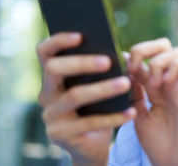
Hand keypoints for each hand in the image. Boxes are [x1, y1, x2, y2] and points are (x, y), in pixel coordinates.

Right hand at [37, 32, 136, 165]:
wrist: (91, 143)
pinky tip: (132, 111)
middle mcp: (46, 93)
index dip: (59, 40)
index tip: (81, 35)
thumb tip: (123, 54)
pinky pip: (89, 123)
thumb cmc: (97, 106)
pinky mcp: (60, 135)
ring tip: (126, 83)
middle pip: (54, 69)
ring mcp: (50, 115)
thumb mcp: (97, 86)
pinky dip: (114, 117)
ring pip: (74, 95)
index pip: (45, 52)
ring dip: (102, 88)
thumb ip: (103, 69)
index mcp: (53, 76)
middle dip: (82, 63)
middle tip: (108, 62)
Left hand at [128, 38, 177, 165]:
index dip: (132, 55)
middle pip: (163, 44)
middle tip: (134, 68)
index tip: (121, 67)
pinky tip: (166, 85)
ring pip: (176, 50)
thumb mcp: (138, 113)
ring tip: (152, 85)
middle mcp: (169, 82)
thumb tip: (124, 65)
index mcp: (155, 86)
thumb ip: (135, 91)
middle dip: (145, 49)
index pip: (146, 56)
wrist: (176, 163)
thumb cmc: (158, 144)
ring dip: (159, 62)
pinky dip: (177, 68)